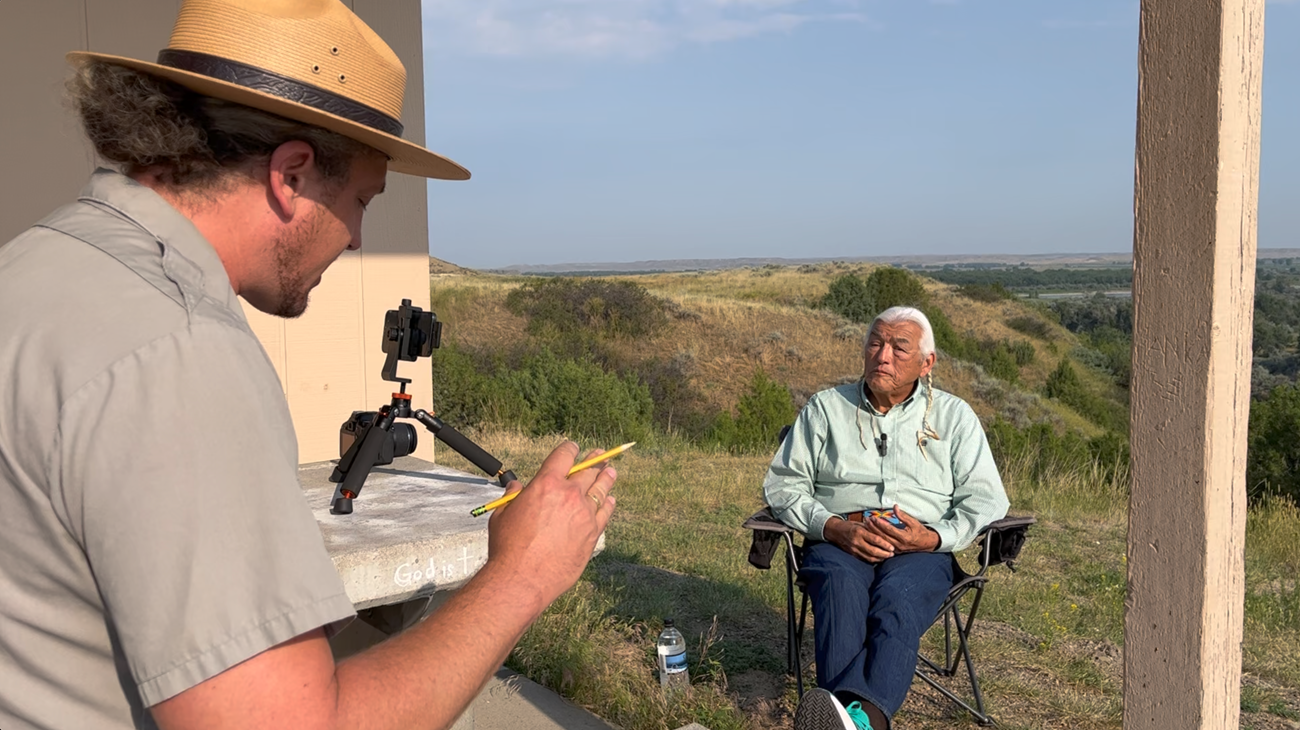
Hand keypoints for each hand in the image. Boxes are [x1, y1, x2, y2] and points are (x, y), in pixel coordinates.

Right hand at [485, 441, 616, 605]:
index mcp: (546, 483)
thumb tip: (517, 488)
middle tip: (599, 455)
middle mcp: (569, 495)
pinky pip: (605, 513)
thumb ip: (513, 497)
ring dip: (606, 478)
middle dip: (593, 460)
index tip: (573, 448)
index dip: (570, 449)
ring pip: (600, 489)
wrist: (523, 578)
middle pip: (587, 471)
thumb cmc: (508, 547)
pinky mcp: (592, 534)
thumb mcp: (503, 514)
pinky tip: (610, 500)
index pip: (564, 455)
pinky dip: (608, 504)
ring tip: (611, 471)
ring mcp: (584, 514)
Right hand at [823, 516, 894, 562]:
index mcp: (859, 532)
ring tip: (887, 557)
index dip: (885, 544)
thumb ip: (871, 528)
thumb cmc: (849, 526)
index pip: (875, 540)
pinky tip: (879, 559)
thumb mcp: (860, 524)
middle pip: (873, 550)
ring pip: (869, 557)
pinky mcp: (852, 554)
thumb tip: (884, 531)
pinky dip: (873, 560)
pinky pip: (864, 559)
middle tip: (892, 554)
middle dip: (884, 553)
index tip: (892, 547)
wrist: (835, 531)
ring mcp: (854, 549)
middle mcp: (856, 541)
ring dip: (880, 558)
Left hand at [862, 506, 939, 552]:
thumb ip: (903, 515)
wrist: (926, 544)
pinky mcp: (895, 551)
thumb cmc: (920, 531)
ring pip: (882, 541)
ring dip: (873, 533)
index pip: (889, 529)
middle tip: (866, 520)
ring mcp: (896, 549)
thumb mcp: (913, 522)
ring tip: (866, 525)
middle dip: (873, 528)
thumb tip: (895, 507)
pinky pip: (883, 545)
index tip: (873, 517)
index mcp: (904, 537)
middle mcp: (899, 544)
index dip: (880, 523)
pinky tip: (871, 534)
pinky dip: (877, 539)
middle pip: (883, 536)